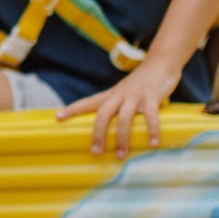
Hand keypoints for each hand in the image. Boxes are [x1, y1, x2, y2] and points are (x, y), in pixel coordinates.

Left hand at [56, 60, 178, 157]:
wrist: (161, 62)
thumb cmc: (141, 83)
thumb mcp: (125, 93)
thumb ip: (119, 109)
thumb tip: (114, 134)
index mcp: (111, 95)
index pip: (87, 102)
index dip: (72, 109)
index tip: (57, 117)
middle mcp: (119, 95)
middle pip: (103, 114)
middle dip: (98, 133)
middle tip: (95, 152)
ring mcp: (135, 95)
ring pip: (124, 118)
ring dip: (122, 138)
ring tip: (121, 156)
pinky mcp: (152, 96)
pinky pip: (151, 116)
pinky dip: (152, 130)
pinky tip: (153, 144)